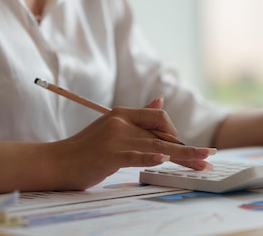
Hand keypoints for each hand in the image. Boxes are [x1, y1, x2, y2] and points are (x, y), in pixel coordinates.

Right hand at [48, 104, 214, 190]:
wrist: (54, 162)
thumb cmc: (86, 149)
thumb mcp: (113, 128)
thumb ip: (139, 117)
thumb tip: (161, 100)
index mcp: (123, 114)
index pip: (159, 118)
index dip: (175, 134)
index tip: (183, 149)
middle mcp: (121, 122)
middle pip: (163, 134)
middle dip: (188, 148)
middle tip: (208, 157)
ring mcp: (115, 137)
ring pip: (156, 145)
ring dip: (182, 155)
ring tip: (201, 161)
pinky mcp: (108, 154)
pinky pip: (134, 154)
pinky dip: (149, 156)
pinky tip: (163, 158)